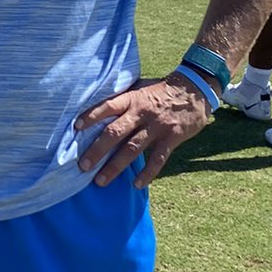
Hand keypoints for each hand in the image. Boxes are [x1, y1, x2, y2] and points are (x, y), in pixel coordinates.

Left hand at [72, 74, 212, 187]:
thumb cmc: (161, 89)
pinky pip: (158, 159)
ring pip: (132, 149)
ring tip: (100, 181)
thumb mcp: (140, 87)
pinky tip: (136, 184)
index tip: (76, 128)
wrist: (195, 88)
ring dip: (115, 167)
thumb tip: (98, 109)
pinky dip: (147, 173)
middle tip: (83, 166)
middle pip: (115, 132)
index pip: (108, 106)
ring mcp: (157, 126)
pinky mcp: (172, 138)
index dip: (91, 116)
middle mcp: (141, 113)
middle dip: (97, 150)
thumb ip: (123, 98)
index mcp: (132, 99)